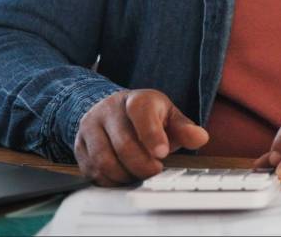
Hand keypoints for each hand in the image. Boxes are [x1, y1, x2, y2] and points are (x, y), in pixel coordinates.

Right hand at [74, 89, 208, 185]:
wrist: (112, 112)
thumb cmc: (146, 116)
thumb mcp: (169, 116)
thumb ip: (185, 128)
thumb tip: (200, 138)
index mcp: (135, 100)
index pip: (141, 113)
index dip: (152, 135)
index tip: (162, 154)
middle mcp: (108, 111)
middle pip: (123, 144)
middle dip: (143, 164)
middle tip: (155, 171)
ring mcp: (90, 128)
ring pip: (104, 160)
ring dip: (126, 174)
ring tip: (140, 175)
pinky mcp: (80, 146)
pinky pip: (92, 170)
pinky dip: (110, 180)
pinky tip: (123, 177)